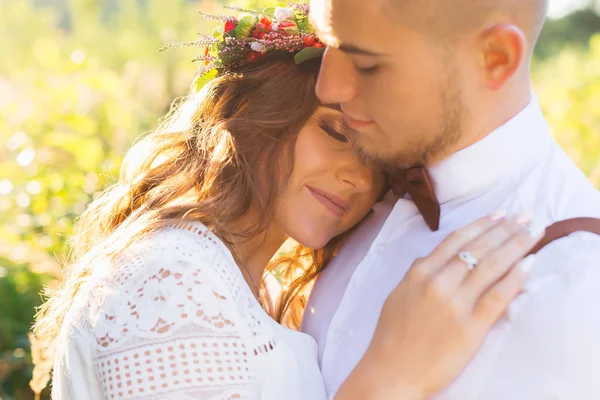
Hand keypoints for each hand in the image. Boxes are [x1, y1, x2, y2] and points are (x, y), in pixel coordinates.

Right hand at [338, 212, 543, 399]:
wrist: (392, 371)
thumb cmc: (392, 335)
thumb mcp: (397, 294)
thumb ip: (416, 273)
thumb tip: (433, 258)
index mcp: (419, 272)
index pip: (456, 240)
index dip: (481, 224)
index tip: (499, 214)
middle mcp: (439, 282)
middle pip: (478, 248)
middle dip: (505, 229)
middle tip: (525, 215)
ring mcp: (456, 304)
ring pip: (491, 266)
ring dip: (516, 245)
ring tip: (534, 232)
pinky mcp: (471, 327)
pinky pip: (498, 297)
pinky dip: (515, 278)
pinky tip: (528, 264)